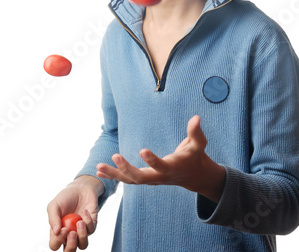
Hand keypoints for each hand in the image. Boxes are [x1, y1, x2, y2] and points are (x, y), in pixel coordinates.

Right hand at [47, 175, 103, 250]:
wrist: (80, 188)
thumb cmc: (65, 197)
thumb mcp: (54, 205)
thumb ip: (53, 217)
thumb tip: (55, 232)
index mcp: (58, 232)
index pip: (55, 245)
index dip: (58, 241)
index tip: (63, 228)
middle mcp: (69, 235)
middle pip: (70, 251)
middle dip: (71, 246)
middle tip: (72, 233)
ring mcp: (81, 231)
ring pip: (83, 245)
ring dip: (82, 236)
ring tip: (80, 222)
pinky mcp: (91, 225)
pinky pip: (91, 230)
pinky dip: (88, 221)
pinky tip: (84, 211)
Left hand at [96, 116, 224, 202]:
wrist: (194, 176)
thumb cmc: (195, 156)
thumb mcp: (199, 144)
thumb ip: (196, 132)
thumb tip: (196, 117)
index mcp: (172, 167)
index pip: (161, 166)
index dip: (152, 160)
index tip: (142, 150)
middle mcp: (159, 177)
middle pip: (140, 177)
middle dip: (127, 169)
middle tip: (115, 156)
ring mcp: (151, 179)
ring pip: (130, 180)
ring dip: (114, 174)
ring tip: (99, 166)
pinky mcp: (146, 179)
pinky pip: (128, 179)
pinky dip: (114, 175)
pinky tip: (100, 170)